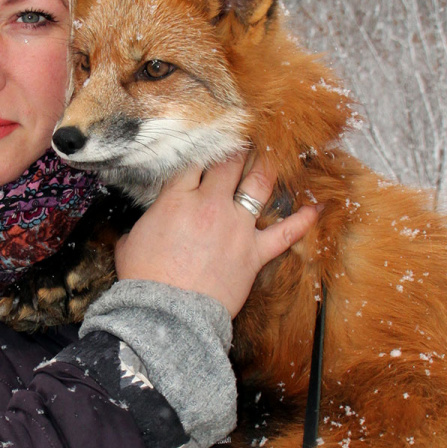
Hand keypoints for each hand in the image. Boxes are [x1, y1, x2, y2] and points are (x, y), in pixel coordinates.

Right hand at [114, 154, 318, 316]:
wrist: (167, 315)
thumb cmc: (144, 280)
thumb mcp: (130, 243)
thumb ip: (141, 226)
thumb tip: (139, 229)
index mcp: (177, 199)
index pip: (194, 160)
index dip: (203, 145)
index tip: (210, 136)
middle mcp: (210, 205)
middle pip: (229, 163)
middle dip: (237, 145)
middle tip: (246, 132)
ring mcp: (236, 227)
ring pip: (259, 185)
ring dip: (267, 165)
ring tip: (275, 151)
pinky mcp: (254, 253)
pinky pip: (285, 233)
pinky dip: (302, 220)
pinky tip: (316, 208)